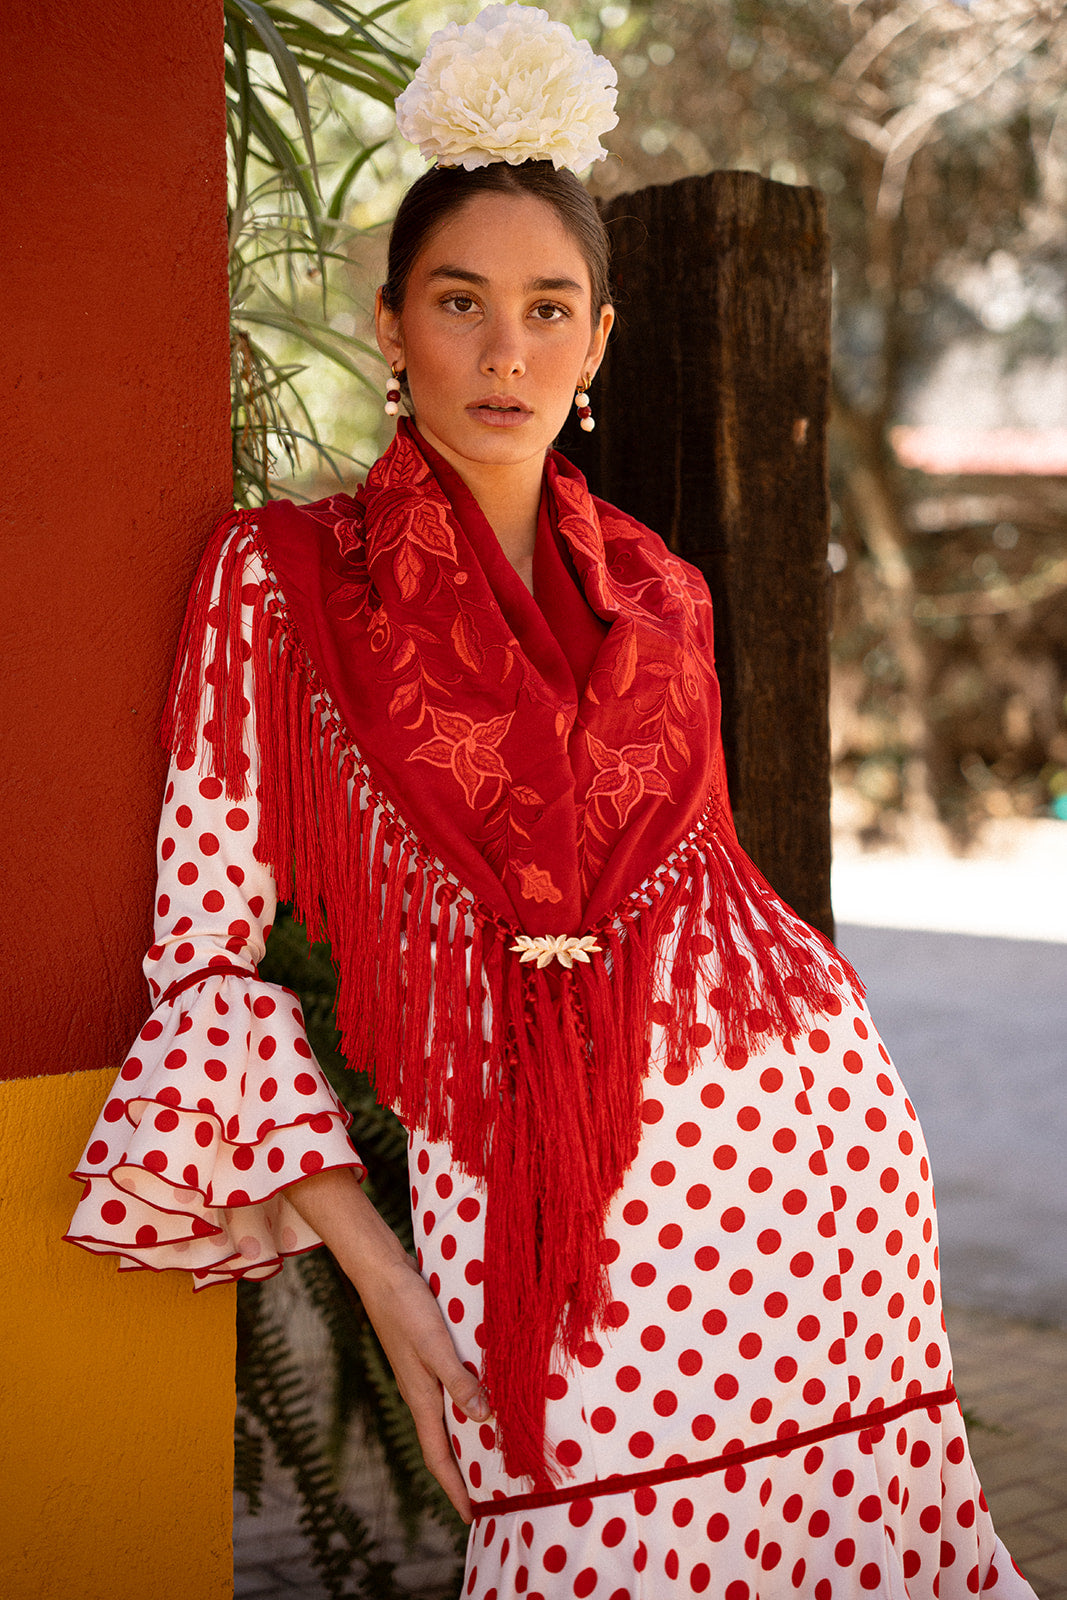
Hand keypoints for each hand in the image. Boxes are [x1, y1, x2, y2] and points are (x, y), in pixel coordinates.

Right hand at [356, 1250, 489, 1521]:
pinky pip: (447, 1393)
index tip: (471, 1518)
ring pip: (445, 1418)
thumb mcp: (435, 1345)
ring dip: (464, 1440)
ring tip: (489, 1454)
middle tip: (487, 1495)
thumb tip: (484, 1420)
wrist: (381, 1272)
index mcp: (420, 1397)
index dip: (454, 1488)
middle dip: (461, 1473)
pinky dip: (464, 1406)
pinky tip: (481, 1398)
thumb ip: (458, 1381)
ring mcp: (420, 1375)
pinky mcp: (425, 1355)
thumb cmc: (406, 1307)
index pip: (438, 1456)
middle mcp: (419, 1392)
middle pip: (441, 1444)